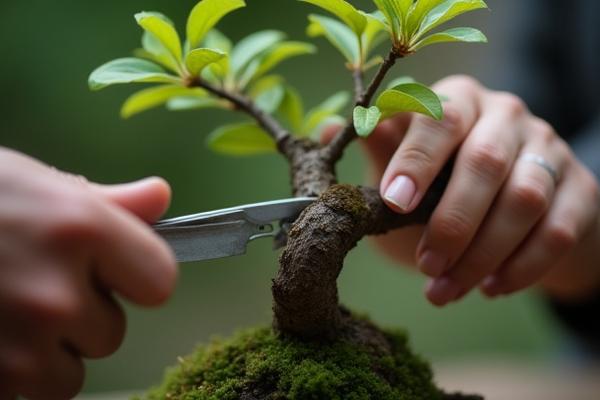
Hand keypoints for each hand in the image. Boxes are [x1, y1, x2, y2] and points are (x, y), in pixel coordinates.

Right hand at [0, 148, 176, 398]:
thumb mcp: (32, 184)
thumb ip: (106, 201)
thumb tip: (161, 197)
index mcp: (80, 228)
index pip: (160, 281)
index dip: (137, 278)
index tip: (112, 271)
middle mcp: (55, 292)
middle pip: (110, 333)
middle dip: (79, 316)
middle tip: (29, 285)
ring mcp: (15, 346)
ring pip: (67, 377)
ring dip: (43, 356)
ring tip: (0, 313)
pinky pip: (22, 396)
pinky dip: (6, 377)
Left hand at [360, 76, 599, 305]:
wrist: (514, 212)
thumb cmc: (443, 187)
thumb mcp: (406, 168)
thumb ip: (379, 150)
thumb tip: (331, 126)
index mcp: (459, 100)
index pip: (440, 117)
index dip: (416, 160)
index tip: (393, 202)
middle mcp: (507, 115)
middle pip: (484, 160)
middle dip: (450, 221)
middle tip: (424, 265)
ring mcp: (549, 149)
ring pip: (523, 199)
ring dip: (481, 253)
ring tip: (445, 289)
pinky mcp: (581, 189)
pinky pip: (557, 230)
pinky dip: (522, 267)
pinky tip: (489, 288)